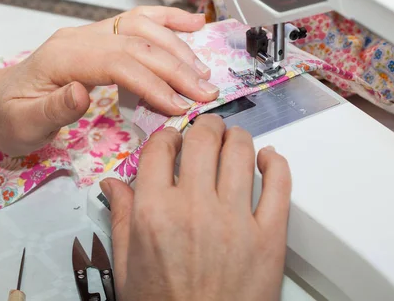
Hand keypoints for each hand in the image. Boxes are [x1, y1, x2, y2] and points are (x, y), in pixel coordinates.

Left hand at [0, 6, 218, 155]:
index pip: (118, 63)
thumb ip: (53, 109)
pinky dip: (168, 20)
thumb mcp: (23, 124)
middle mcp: (80, 37)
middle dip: (176, 68)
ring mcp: (91, 32)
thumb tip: (82, 93)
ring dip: (178, 47)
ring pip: (143, 27)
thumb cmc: (9, 117)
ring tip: (204, 71)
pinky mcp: (100, 36)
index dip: (153, 83)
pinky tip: (193, 23)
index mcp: (63, 57)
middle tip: (205, 92)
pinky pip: (137, 21)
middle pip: (137, 44)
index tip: (180, 106)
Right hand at [100, 115, 291, 300]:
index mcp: (154, 212)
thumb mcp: (127, 266)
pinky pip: (279, 183)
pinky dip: (276, 162)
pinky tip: (268, 159)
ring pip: (241, 151)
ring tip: (233, 141)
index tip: (172, 141)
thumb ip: (121, 218)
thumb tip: (113, 183)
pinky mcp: (269, 235)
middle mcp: (194, 208)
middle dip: (204, 126)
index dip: (167, 137)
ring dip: (236, 138)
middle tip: (206, 130)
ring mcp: (235, 219)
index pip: (160, 148)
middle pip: (203, 138)